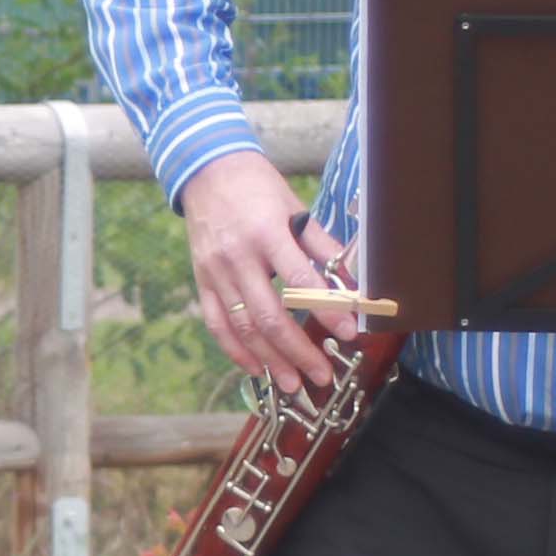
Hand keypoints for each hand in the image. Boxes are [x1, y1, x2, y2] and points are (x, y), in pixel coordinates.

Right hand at [180, 153, 354, 395]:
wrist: (207, 171)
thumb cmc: (259, 188)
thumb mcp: (296, 209)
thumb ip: (322, 248)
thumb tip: (353, 284)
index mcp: (267, 233)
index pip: (300, 281)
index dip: (327, 311)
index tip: (349, 333)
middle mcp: (238, 257)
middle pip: (270, 316)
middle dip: (299, 351)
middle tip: (322, 375)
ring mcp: (216, 273)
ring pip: (244, 328)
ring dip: (270, 360)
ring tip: (293, 383)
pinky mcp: (202, 282)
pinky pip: (217, 325)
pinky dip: (236, 351)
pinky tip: (257, 369)